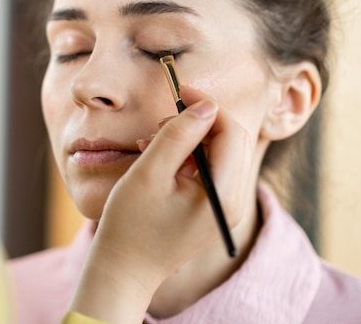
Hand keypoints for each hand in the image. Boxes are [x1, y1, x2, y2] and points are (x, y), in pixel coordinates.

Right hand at [68, 86, 253, 323]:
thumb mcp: (149, 173)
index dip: (208, 106)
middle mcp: (235, 203)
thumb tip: (205, 105)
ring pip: (222, 153)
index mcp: (224, 196)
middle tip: (162, 123)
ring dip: (192, 139)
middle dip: (200, 123)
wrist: (125, 269)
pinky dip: (190, 156)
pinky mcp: (216, 209)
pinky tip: (161, 157)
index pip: (231, 133)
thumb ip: (178, 135)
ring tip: (154, 141)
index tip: (180, 91)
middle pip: (232, 141)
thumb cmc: (130, 224)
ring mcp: (228, 208)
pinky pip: (212, 169)